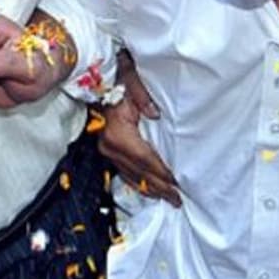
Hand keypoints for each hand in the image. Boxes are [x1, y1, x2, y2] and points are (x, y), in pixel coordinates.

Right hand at [97, 60, 180, 206]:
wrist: (100, 81)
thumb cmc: (118, 79)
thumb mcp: (132, 80)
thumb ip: (142, 96)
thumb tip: (155, 114)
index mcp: (117, 132)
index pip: (144, 159)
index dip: (161, 173)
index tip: (177, 183)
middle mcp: (110, 145)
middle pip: (139, 172)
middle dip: (160, 187)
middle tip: (177, 199)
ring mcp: (107, 149)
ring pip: (132, 176)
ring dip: (151, 188)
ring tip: (168, 198)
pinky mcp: (109, 150)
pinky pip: (125, 171)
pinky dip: (139, 182)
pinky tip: (150, 189)